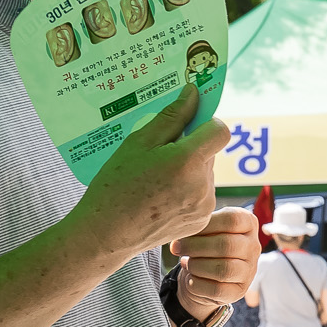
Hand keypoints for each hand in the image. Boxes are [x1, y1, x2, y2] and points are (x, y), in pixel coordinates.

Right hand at [73, 83, 227, 258]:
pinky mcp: (202, 220)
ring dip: (189, 169)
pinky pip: (202, 194)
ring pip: (205, 173)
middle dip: (190, 147)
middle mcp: (203, 185)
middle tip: (159, 155)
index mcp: (187, 162)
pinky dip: (187, 190)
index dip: (207, 122)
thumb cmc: (117, 184)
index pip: (220, 131)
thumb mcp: (139, 143)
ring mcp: (205, 206)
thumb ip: (172, 117)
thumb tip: (193, 93)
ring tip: (157, 179)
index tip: (189, 124)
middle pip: (209, 152)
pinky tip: (161, 196)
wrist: (107, 233)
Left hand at [173, 208, 259, 312]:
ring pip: (223, 269)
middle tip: (176, 247)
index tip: (186, 229)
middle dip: (195, 246)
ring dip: (197, 265)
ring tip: (185, 262)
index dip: (206, 224)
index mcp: (248, 224)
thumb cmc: (206, 244)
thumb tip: (181, 228)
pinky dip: (198, 284)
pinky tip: (191, 278)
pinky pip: (217, 289)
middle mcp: (253, 247)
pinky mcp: (239, 291)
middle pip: (227, 245)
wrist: (209, 273)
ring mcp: (249, 271)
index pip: (232, 220)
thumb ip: (200, 225)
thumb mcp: (207, 229)